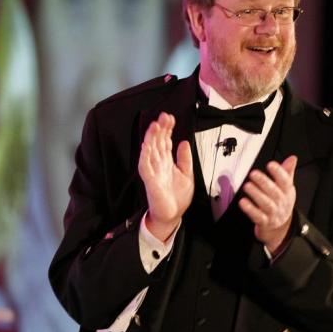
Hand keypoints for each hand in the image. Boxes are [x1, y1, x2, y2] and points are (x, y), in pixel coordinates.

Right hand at [138, 112, 193, 240]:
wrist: (172, 216)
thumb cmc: (177, 197)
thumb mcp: (187, 175)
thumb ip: (185, 159)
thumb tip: (184, 142)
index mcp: (167, 162)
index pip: (165, 141)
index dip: (167, 129)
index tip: (171, 118)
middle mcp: (158, 164)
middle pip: (157, 142)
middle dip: (160, 129)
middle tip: (164, 116)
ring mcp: (153, 172)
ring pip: (150, 151)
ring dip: (151, 138)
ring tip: (155, 125)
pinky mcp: (150, 181)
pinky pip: (145, 166)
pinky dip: (145, 156)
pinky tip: (146, 146)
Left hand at [239, 155, 297, 254]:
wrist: (280, 227)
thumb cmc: (281, 203)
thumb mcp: (287, 188)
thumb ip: (287, 172)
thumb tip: (292, 158)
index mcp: (287, 192)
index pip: (285, 181)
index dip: (279, 173)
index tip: (271, 164)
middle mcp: (281, 203)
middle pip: (275, 192)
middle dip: (264, 182)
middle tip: (253, 174)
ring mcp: (273, 214)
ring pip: (266, 204)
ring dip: (256, 195)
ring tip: (247, 186)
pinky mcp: (264, 223)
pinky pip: (258, 217)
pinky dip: (250, 210)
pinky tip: (243, 202)